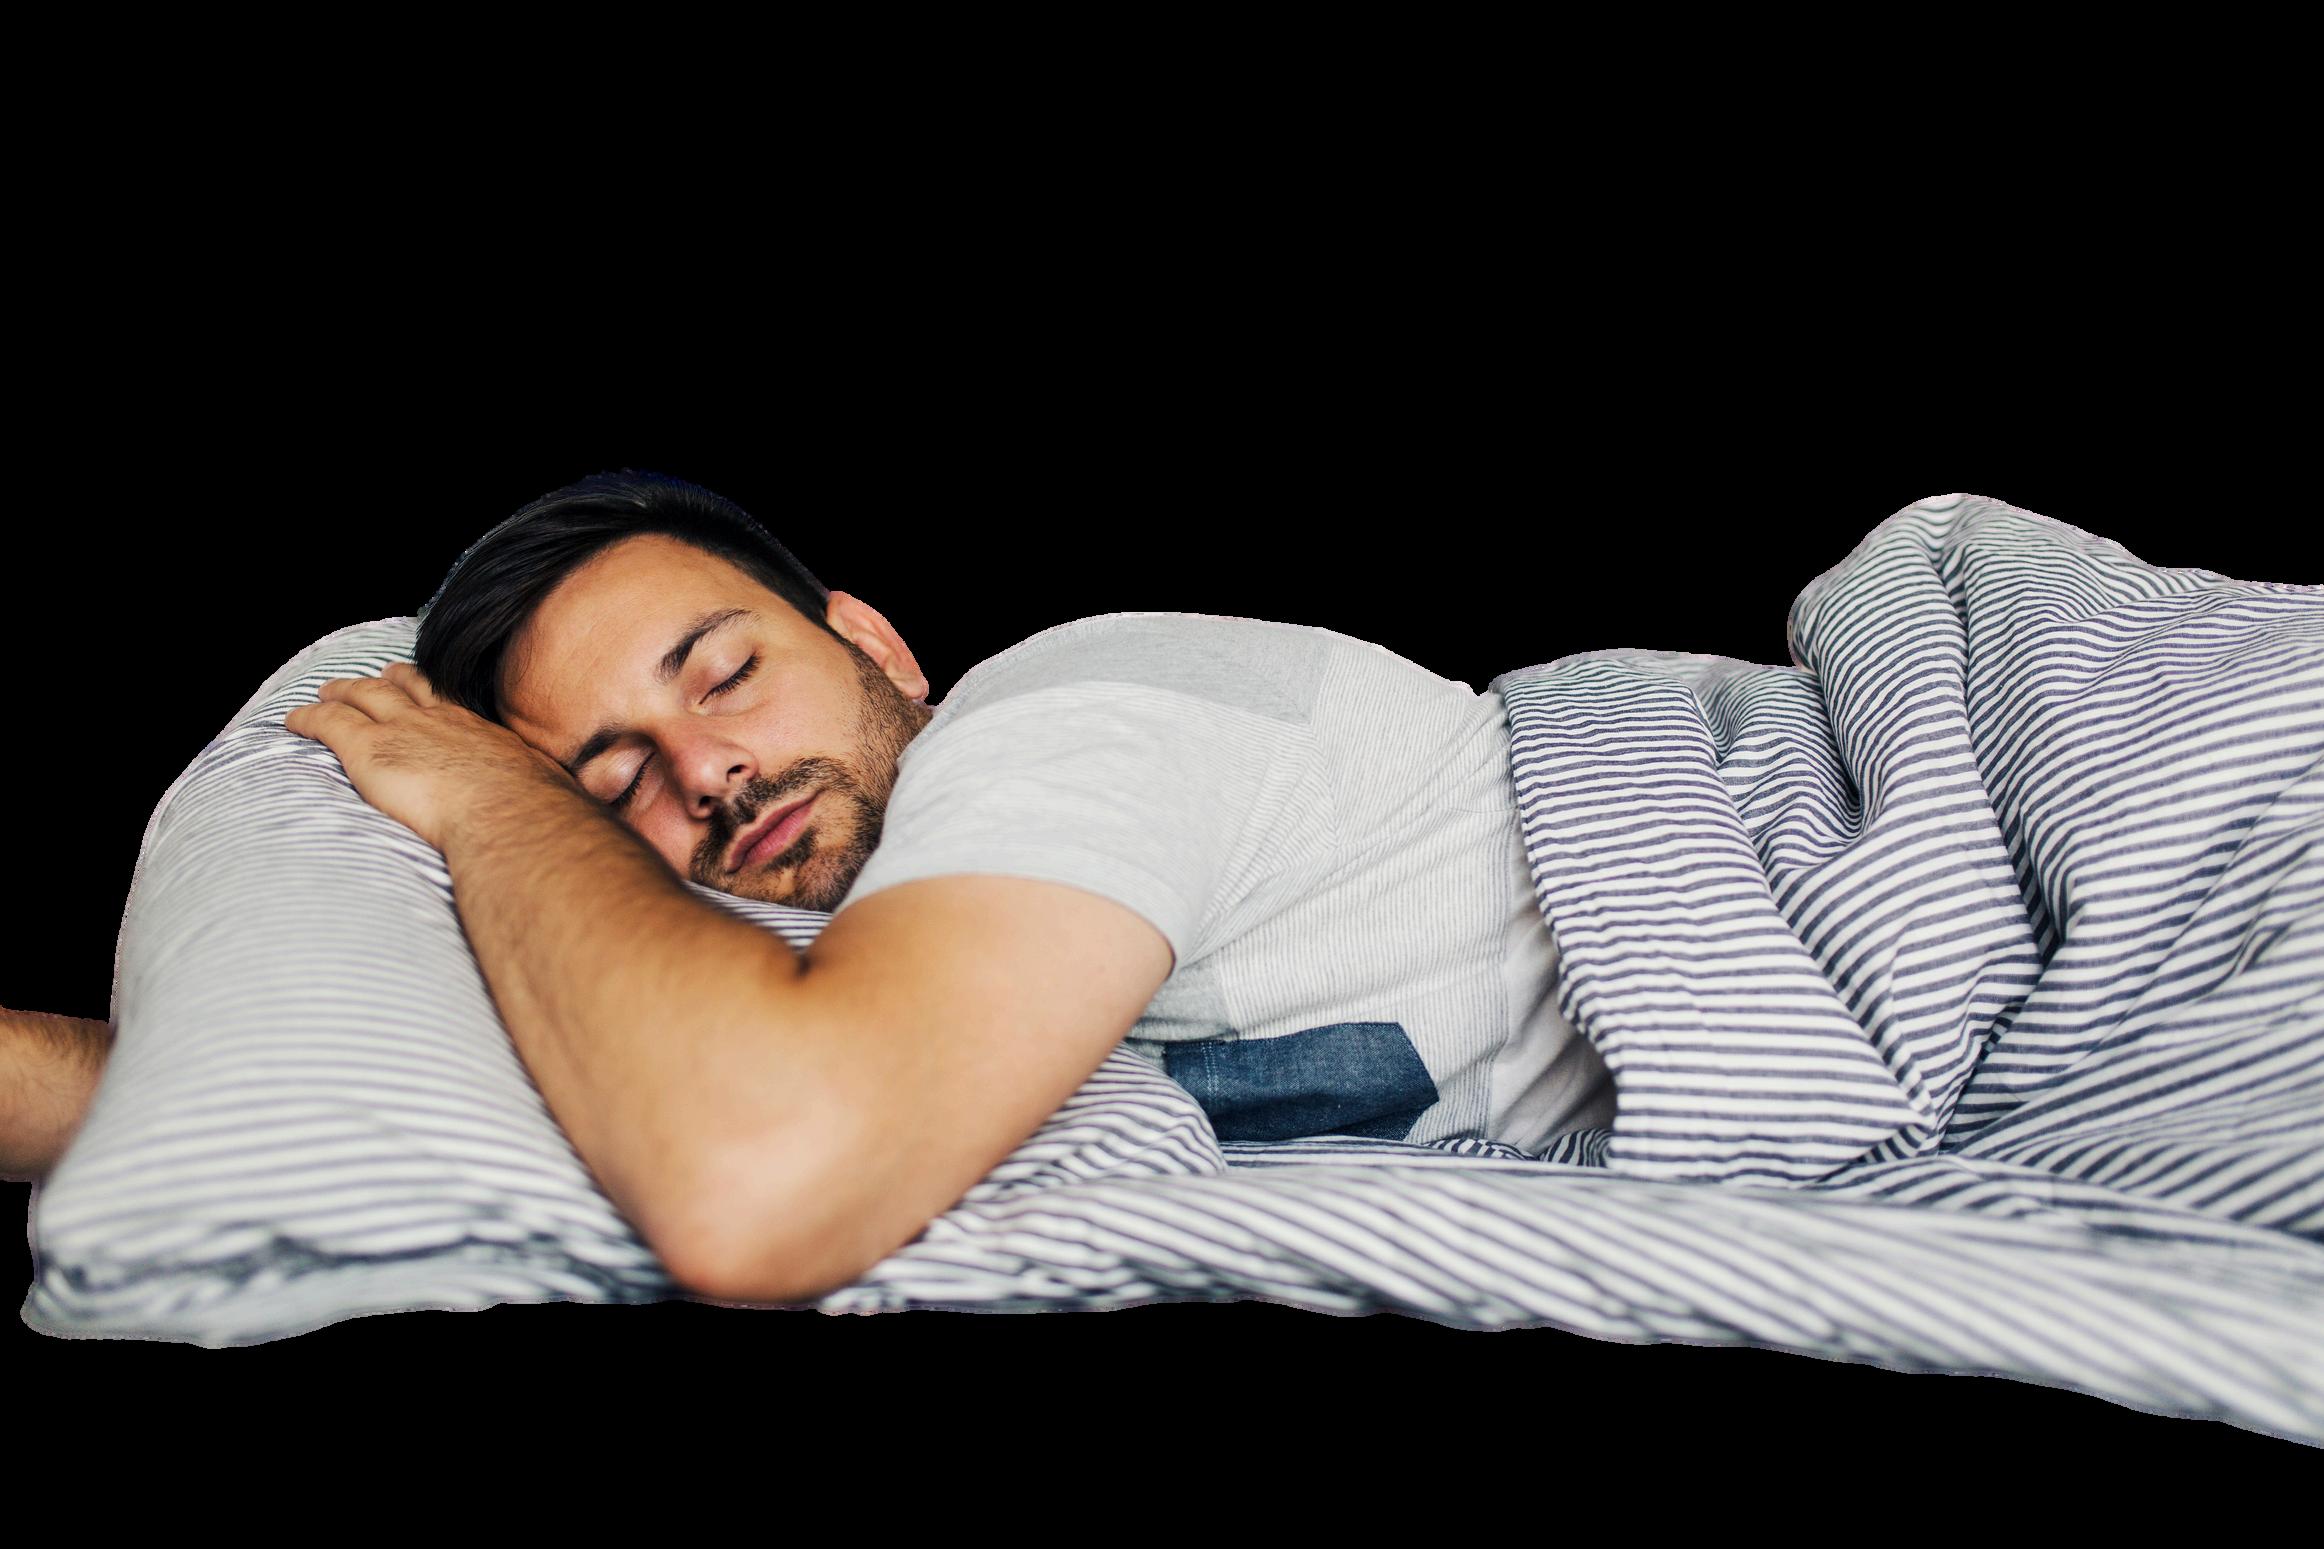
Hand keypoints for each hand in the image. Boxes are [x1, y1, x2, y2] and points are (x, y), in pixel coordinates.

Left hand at [284, 661, 576, 853]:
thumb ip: (576, 799)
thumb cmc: (539, 820)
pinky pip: (328, 723)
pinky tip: (293, 720)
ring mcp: (404, 730)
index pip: (450, 703)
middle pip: (406, 687)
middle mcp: (443, 722)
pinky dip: (308, 717)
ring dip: (341, 692)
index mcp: (483, 735)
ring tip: (326, 692)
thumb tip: (620, 798)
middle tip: (370, 678)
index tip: (420, 686)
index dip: (429, 691)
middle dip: (384, 681)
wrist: (512, 819)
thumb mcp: (560, 801)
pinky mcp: (369, 749)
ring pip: (363, 697)